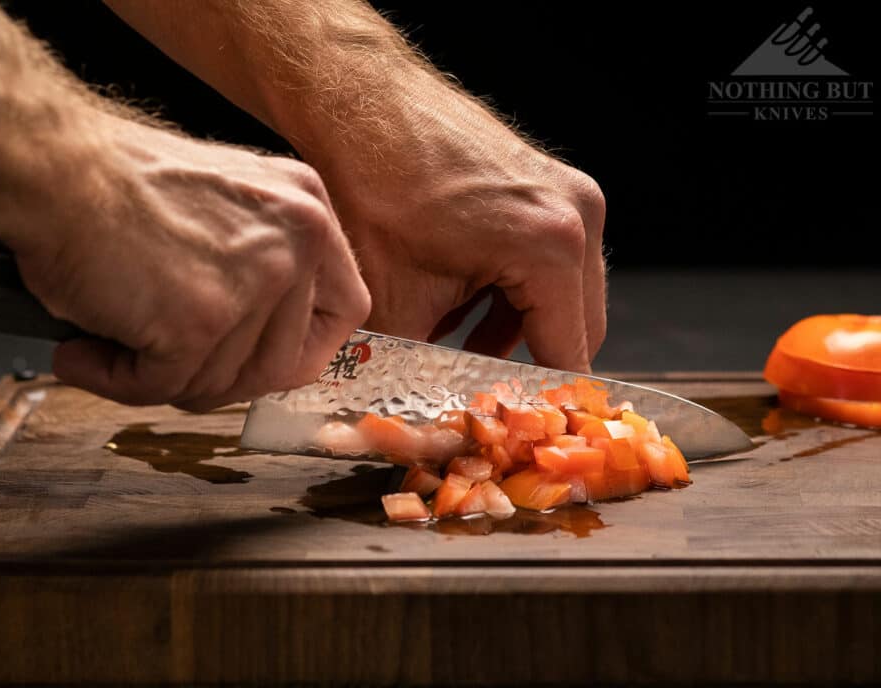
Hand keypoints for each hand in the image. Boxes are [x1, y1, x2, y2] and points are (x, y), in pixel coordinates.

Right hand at [9, 115, 369, 409]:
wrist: (50, 164)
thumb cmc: (116, 180)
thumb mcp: (229, 201)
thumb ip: (264, 261)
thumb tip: (262, 345)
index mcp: (307, 211)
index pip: (345, 309)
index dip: (303, 347)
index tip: (263, 361)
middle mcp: (296, 243)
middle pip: (282, 363)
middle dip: (219, 377)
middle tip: (166, 364)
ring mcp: (253, 283)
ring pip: (221, 382)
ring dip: (160, 377)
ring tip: (110, 343)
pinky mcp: (200, 321)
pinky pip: (164, 388)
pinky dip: (114, 381)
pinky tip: (82, 352)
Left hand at [100, 0, 604, 371]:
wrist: (354, 100)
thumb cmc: (369, 184)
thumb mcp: (393, 301)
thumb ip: (427, 367)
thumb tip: (434, 414)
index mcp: (550, 246)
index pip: (568, 356)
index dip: (538, 405)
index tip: (515, 432)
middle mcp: (575, 214)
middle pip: (578, 326)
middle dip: (531, 366)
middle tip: (484, 399)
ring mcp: (565, 191)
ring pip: (565, 294)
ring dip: (521, 329)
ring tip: (460, 351)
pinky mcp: (544, 181)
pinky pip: (549, 258)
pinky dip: (513, 292)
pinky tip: (461, 306)